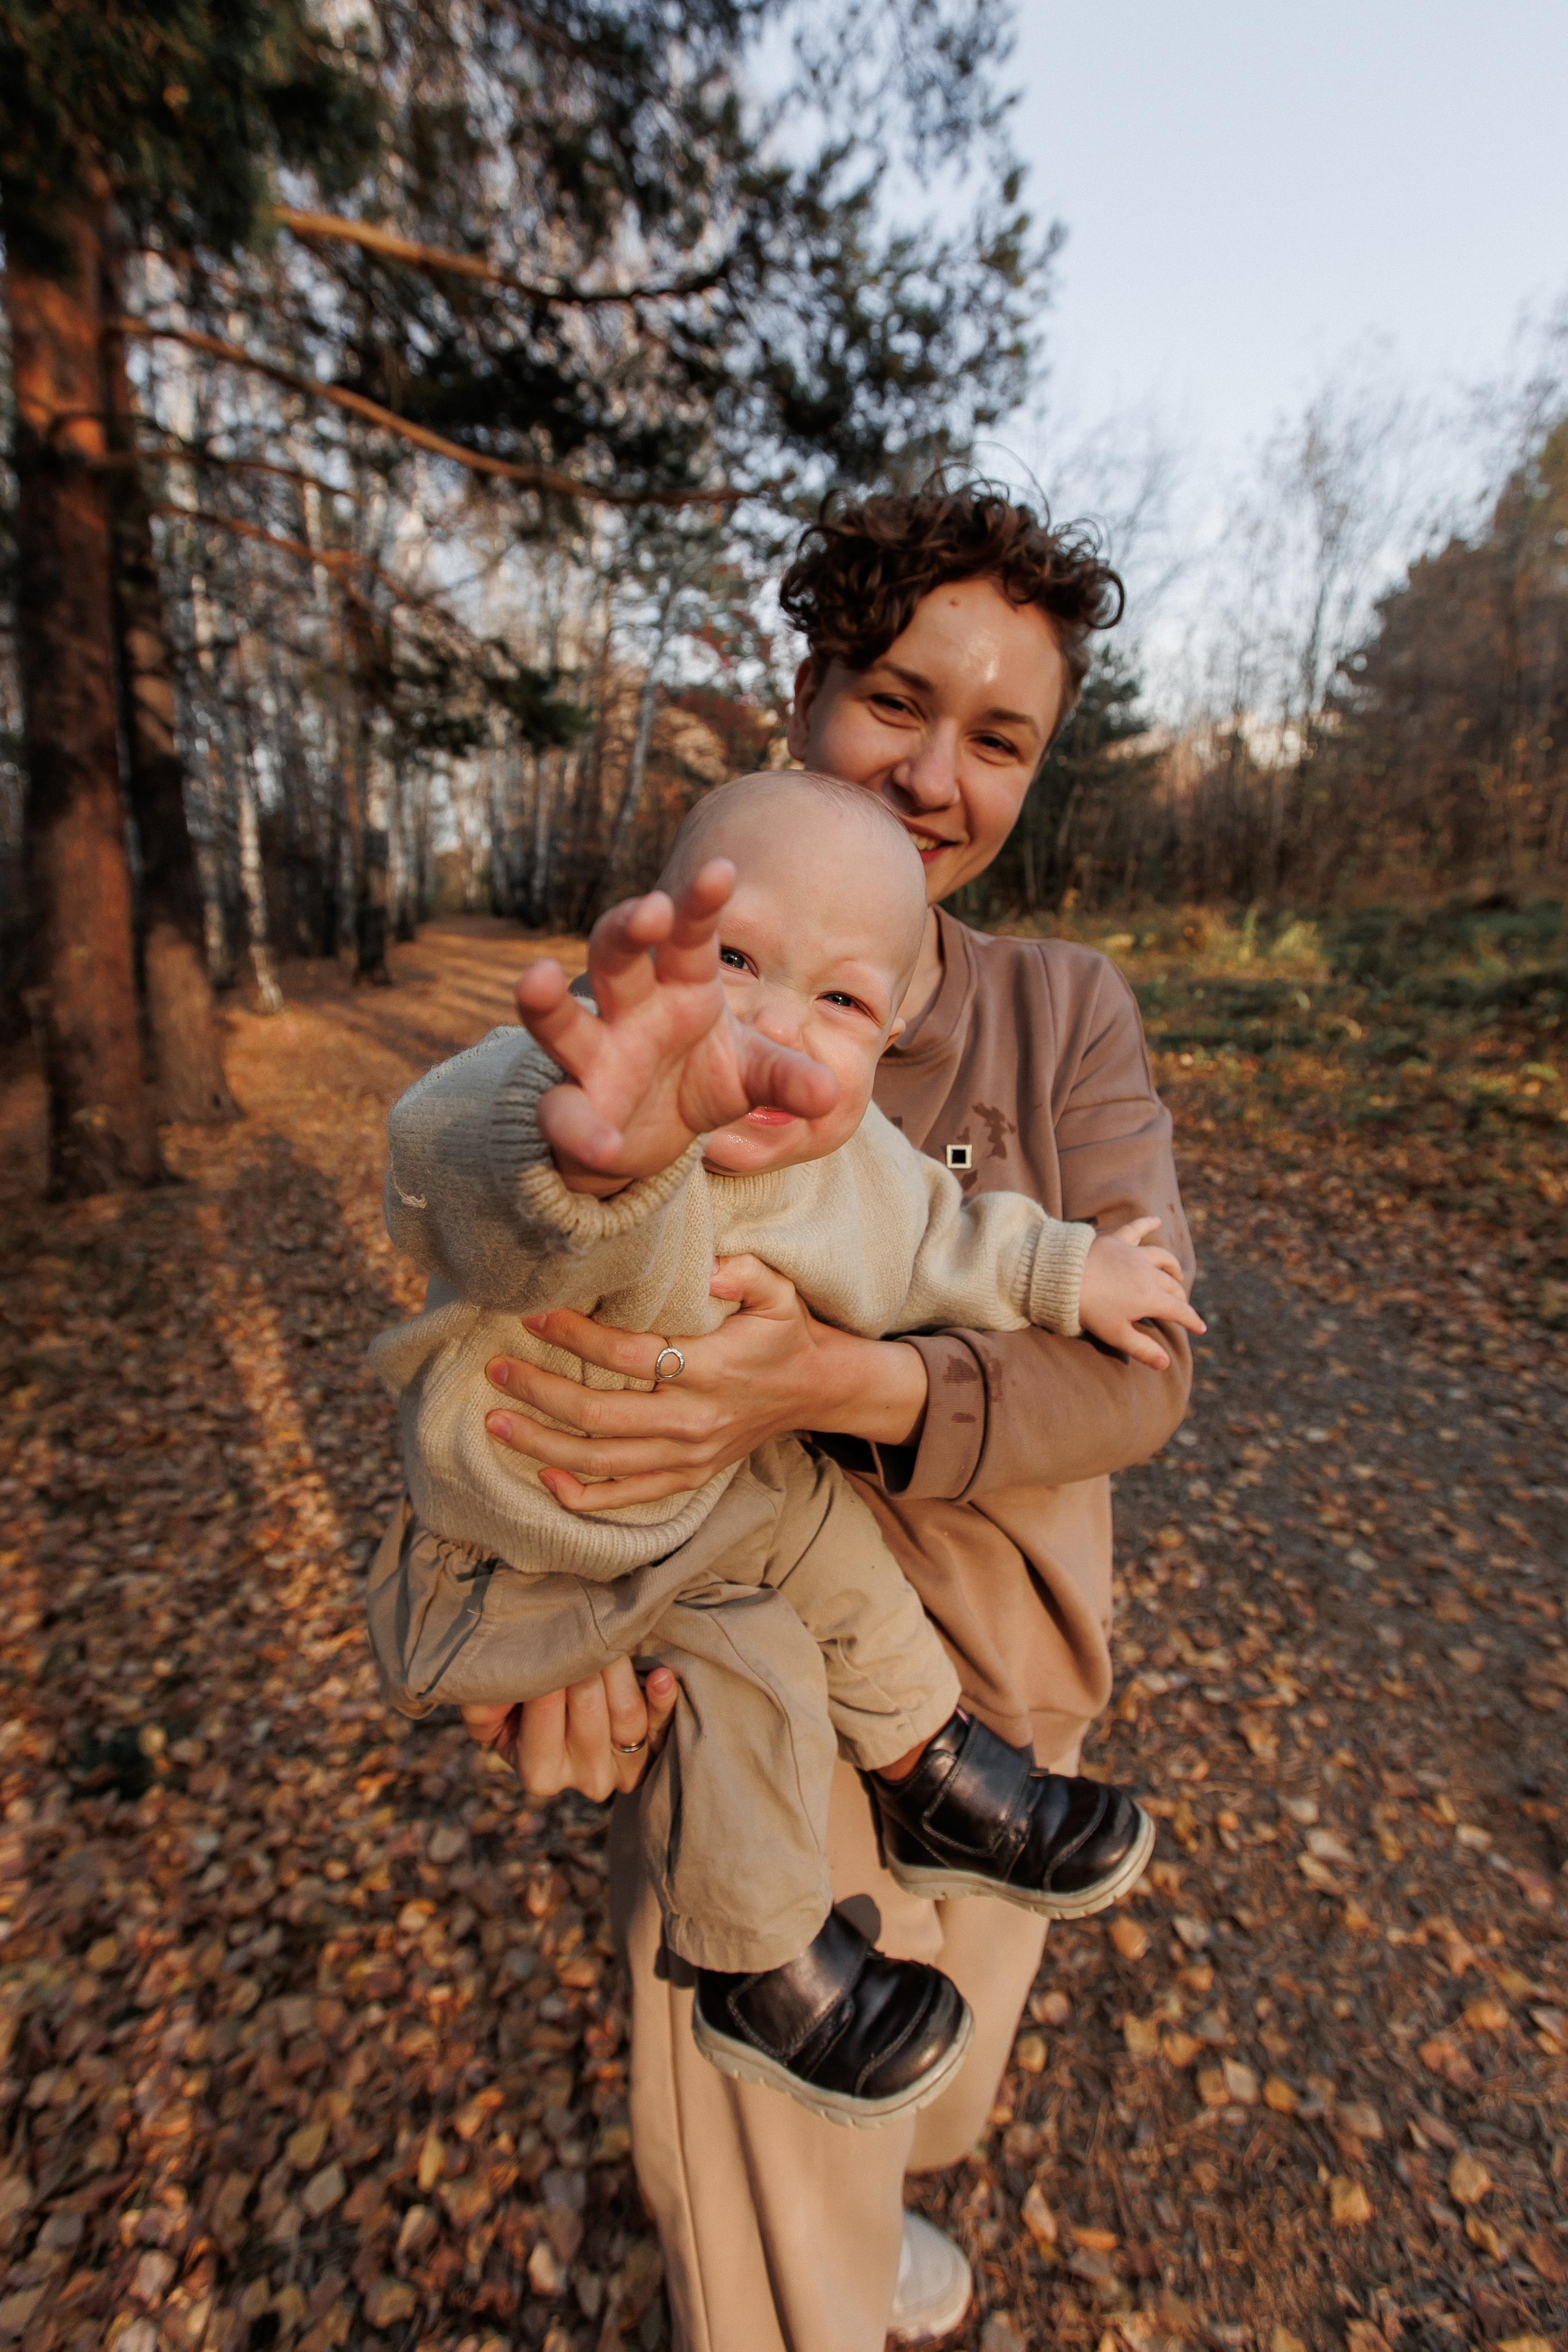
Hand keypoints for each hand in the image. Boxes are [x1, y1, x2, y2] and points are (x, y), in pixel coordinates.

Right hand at [460, 1656, 678, 1801]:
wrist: (564, 1718)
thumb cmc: (521, 1708)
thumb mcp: (491, 1710)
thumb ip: (483, 1705)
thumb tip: (500, 1692)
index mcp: (540, 1772)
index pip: (545, 1711)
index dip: (546, 1671)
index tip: (545, 1638)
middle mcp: (586, 1778)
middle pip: (588, 1709)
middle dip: (582, 1663)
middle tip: (575, 1628)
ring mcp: (625, 1767)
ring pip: (626, 1715)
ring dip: (617, 1669)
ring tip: (605, 1638)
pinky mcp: (655, 1747)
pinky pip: (663, 1724)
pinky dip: (661, 1698)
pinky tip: (659, 1675)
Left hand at [483, 1254, 929, 1510]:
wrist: (817, 1391)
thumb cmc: (785, 1334)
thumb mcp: (779, 1291)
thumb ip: (744, 1272)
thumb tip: (706, 1271)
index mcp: (710, 1371)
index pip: (628, 1357)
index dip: (576, 1338)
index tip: (534, 1316)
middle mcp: (693, 1421)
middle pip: (600, 1415)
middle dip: (540, 1393)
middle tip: (497, 1371)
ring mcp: (688, 1457)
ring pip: (602, 1461)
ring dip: (543, 1444)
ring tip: (497, 1422)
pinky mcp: (687, 1478)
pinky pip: (627, 1497)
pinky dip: (583, 1496)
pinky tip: (545, 1479)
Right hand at [515, 860, 836, 1188]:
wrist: (654, 1138)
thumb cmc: (702, 1080)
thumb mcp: (753, 1076)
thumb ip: (787, 1076)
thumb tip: (830, 1093)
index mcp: (680, 985)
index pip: (688, 934)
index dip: (700, 902)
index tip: (722, 869)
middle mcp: (630, 1008)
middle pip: (614, 954)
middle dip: (626, 928)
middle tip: (649, 908)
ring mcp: (595, 1056)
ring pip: (561, 1021)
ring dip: (547, 1001)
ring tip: (536, 977)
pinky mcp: (575, 1107)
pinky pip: (564, 1113)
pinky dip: (578, 1128)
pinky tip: (602, 1145)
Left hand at [1077, 1217, 1205, 1372]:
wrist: (1063, 1276)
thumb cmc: (1089, 1309)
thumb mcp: (1116, 1334)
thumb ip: (1143, 1349)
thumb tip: (1165, 1364)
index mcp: (1151, 1298)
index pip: (1179, 1311)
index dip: (1191, 1321)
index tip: (1201, 1328)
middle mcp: (1149, 1274)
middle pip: (1172, 1285)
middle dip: (1180, 1297)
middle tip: (1180, 1307)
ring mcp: (1134, 1254)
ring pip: (1162, 1258)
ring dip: (1172, 1267)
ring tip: (1176, 1274)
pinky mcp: (1117, 1240)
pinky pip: (1137, 1228)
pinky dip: (1147, 1223)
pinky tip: (1156, 1220)